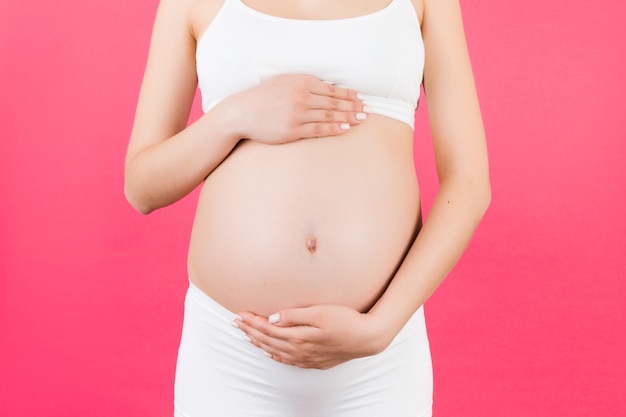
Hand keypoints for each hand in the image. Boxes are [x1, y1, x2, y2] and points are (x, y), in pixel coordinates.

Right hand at [230, 74, 367, 143]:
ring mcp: (297, 114)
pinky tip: (344, 128)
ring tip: (361, 119)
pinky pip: (318, 129)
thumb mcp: (284, 82)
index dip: (349, 94)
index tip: (361, 98)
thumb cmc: (263, 98)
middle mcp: (301, 97)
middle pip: (334, 102)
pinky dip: (333, 128)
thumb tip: (328, 87)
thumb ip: (305, 83)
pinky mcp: (293, 130)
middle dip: (353, 106)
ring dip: (347, 117)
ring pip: (329, 115)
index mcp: (300, 82)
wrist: (241, 113)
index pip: (331, 89)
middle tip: (367, 110)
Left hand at [233, 304, 388, 369]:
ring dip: (259, 343)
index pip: (268, 328)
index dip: (252, 321)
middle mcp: (299, 350)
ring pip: (275, 352)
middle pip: (268, 341)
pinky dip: (274, 355)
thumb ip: (294, 315)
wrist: (367, 338)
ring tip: (246, 336)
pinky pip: (287, 361)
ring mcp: (306, 358)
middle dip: (250, 331)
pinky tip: (271, 352)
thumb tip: (273, 318)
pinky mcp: (314, 361)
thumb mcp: (320, 312)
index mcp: (298, 336)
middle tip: (235, 323)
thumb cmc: (346, 320)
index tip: (239, 313)